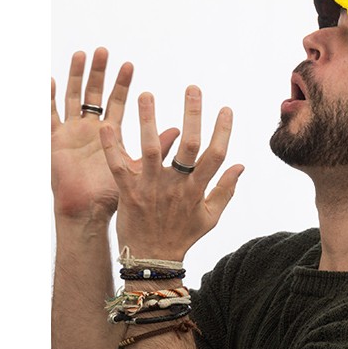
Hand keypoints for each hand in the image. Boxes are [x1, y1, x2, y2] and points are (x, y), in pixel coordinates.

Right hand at [51, 48, 178, 221]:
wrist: (89, 213)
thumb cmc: (114, 195)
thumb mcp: (139, 167)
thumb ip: (158, 148)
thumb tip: (180, 132)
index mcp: (109, 134)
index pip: (117, 102)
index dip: (122, 84)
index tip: (129, 64)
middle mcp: (89, 130)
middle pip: (93, 94)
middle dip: (98, 73)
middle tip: (103, 50)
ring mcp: (71, 134)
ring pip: (72, 98)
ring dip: (76, 77)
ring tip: (81, 55)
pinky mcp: (55, 142)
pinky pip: (49, 116)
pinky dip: (48, 99)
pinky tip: (50, 80)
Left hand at [99, 85, 243, 260]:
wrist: (152, 260)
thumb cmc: (182, 236)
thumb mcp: (211, 216)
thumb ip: (226, 189)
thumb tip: (240, 164)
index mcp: (197, 189)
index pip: (215, 154)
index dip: (223, 130)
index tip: (226, 108)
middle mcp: (176, 185)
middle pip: (188, 145)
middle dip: (192, 115)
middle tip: (192, 88)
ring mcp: (151, 187)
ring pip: (151, 149)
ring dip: (147, 120)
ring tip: (145, 94)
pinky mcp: (127, 191)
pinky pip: (119, 165)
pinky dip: (112, 146)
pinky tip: (106, 124)